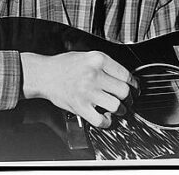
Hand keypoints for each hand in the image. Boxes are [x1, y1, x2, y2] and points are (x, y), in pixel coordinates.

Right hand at [20, 51, 137, 127]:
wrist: (44, 74)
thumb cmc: (65, 65)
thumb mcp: (88, 56)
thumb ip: (105, 65)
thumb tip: (124, 77)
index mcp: (98, 59)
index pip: (125, 74)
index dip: (133, 83)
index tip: (134, 87)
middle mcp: (94, 75)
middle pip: (123, 91)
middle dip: (128, 97)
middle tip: (128, 99)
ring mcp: (87, 91)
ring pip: (116, 105)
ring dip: (120, 110)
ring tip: (119, 109)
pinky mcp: (80, 106)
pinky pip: (100, 119)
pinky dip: (106, 122)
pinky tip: (106, 118)